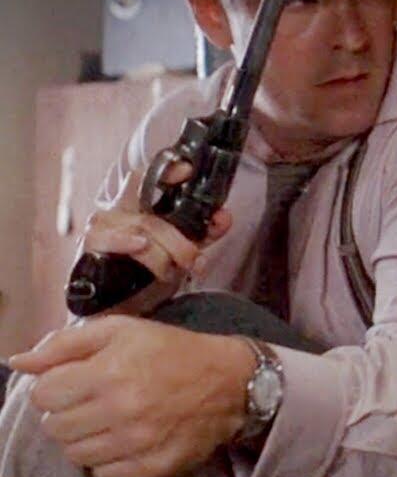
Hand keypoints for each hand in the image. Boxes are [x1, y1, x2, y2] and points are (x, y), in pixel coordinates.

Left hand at [9, 316, 255, 476]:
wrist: (230, 381)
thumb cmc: (172, 350)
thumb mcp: (121, 330)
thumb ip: (65, 343)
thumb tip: (19, 361)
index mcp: (109, 371)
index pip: (43, 394)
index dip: (54, 386)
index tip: (73, 382)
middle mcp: (121, 410)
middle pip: (55, 427)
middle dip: (66, 412)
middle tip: (91, 400)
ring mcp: (138, 442)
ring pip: (75, 453)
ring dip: (84, 436)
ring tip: (106, 419)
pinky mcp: (153, 465)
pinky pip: (105, 473)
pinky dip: (107, 457)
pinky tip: (124, 437)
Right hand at [79, 166, 231, 314]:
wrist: (122, 306)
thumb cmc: (150, 270)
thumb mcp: (182, 248)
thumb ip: (205, 232)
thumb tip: (224, 217)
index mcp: (141, 204)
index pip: (151, 177)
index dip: (168, 170)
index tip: (187, 171)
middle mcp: (120, 208)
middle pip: (156, 214)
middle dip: (181, 241)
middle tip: (194, 260)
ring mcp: (103, 224)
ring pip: (142, 228)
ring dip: (163, 253)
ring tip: (173, 270)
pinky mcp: (91, 244)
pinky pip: (108, 238)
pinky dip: (126, 242)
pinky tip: (140, 246)